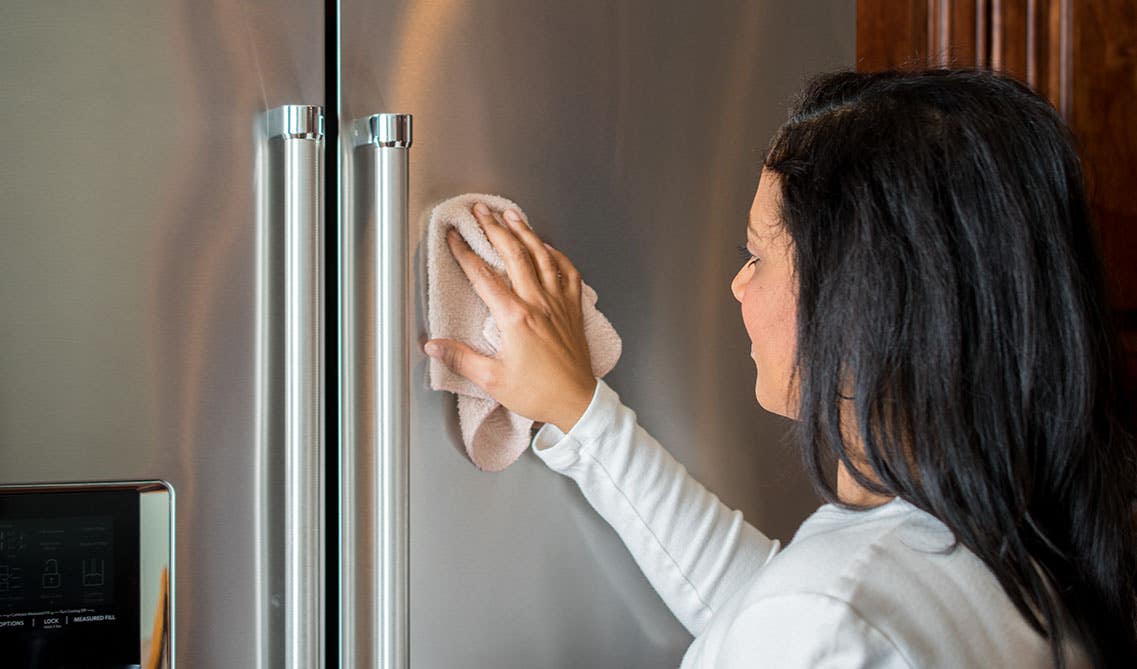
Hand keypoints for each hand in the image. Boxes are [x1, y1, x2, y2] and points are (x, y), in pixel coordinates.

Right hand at [424, 202, 597, 432]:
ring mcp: (558, 303)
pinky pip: (568, 273)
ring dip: (525, 233)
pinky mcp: (573, 309)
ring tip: (511, 215)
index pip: (483, 276)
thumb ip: (461, 358)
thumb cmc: (537, 393)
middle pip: (514, 255)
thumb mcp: (492, 379)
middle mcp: (538, 303)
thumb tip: (433, 346)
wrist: (576, 402)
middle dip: (494, 229)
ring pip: (542, 257)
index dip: (465, 253)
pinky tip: (548, 247)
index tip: (453, 237)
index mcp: (515, 318)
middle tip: (480, 212)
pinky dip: (558, 256)